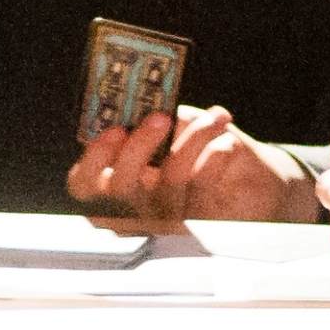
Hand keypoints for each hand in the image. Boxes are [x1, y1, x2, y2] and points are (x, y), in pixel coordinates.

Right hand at [67, 106, 319, 227]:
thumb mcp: (166, 138)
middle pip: (122, 187)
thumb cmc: (192, 156)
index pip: (84, 184)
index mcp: (112, 188)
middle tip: (160, 118)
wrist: (245, 189)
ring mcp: (166, 221)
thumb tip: (153, 106)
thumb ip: (148, 125)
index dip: (95, 159)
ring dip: (194, 139)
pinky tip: (225, 143)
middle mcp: (134, 209)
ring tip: (214, 117)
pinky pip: (204, 191)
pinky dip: (215, 159)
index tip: (114, 130)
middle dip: (139, 147)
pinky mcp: (200, 224)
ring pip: (171, 181)